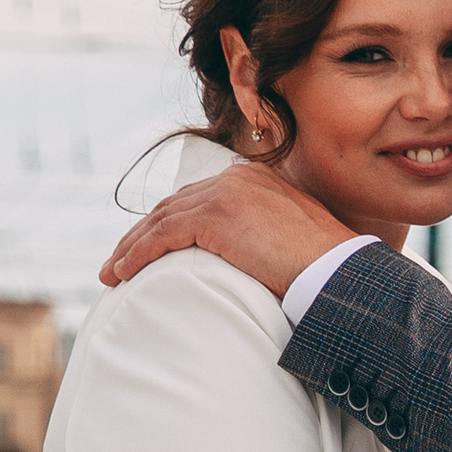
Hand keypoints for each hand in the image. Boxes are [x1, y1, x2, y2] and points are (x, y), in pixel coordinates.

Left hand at [97, 160, 349, 299]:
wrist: (337, 272)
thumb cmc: (325, 269)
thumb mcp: (291, 241)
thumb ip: (263, 236)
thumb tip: (249, 260)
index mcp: (254, 179)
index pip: (197, 197)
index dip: (168, 223)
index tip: (149, 246)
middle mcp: (236, 178)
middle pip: (173, 205)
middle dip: (142, 233)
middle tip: (120, 261)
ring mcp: (225, 194)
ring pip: (161, 219)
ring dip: (131, 247)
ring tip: (113, 273)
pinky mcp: (215, 217)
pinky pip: (162, 236)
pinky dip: (138, 254)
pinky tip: (123, 273)